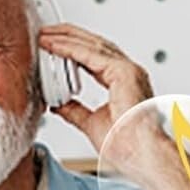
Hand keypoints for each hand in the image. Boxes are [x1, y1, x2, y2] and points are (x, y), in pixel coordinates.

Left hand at [42, 23, 189, 189]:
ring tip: (45, 35)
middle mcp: (129, 72)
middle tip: (45, 33)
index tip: (52, 47)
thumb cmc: (129, 146)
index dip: (73, 50)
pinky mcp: (124, 74)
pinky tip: (54, 45)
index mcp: (124, 83)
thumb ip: (75, 112)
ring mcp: (129, 71)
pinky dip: (71, 49)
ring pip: (92, 46)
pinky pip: (91, 56)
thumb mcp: (91, 125)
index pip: (95, 58)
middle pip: (94, 46)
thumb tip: (58, 104)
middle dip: (69, 37)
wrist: (144, 156)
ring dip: (66, 38)